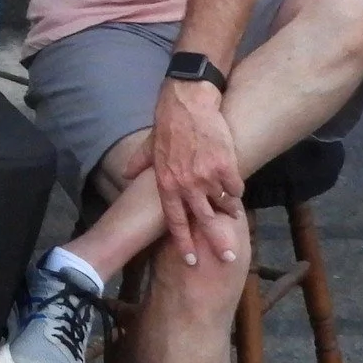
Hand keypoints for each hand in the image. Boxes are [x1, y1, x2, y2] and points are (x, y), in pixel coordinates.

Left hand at [149, 78, 241, 266]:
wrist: (189, 102)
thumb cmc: (168, 123)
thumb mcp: (149, 146)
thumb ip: (138, 163)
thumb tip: (126, 175)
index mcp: (167, 184)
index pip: (175, 221)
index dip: (183, 241)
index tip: (190, 260)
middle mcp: (186, 185)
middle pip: (203, 220)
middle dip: (215, 241)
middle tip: (226, 256)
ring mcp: (207, 176)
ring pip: (222, 203)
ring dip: (229, 211)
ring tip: (234, 217)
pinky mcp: (225, 165)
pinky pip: (235, 187)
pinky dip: (236, 190)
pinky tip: (236, 190)